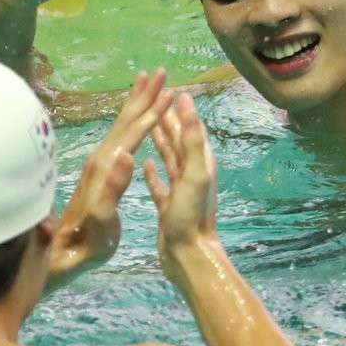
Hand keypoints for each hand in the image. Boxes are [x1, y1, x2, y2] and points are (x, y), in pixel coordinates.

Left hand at [47, 69, 171, 285]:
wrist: (59, 254)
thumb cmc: (86, 244)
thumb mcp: (103, 220)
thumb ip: (113, 188)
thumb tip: (128, 155)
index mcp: (107, 167)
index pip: (134, 132)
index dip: (152, 111)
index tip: (170, 89)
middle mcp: (101, 159)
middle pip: (126, 120)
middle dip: (145, 95)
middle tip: (160, 71)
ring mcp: (98, 164)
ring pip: (121, 124)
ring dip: (136, 103)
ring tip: (147, 82)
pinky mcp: (99, 172)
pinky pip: (119, 136)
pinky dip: (129, 120)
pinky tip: (134, 121)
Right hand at [143, 94, 218, 263]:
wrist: (188, 254)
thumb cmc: (192, 215)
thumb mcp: (195, 173)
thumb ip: (192, 139)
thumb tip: (187, 104)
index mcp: (201, 163)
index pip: (191, 128)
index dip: (182, 110)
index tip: (169, 90)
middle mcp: (192, 173)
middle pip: (180, 140)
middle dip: (168, 120)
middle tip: (154, 102)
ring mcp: (180, 190)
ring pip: (170, 159)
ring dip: (160, 141)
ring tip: (148, 125)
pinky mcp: (168, 205)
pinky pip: (160, 183)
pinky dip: (153, 172)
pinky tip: (144, 164)